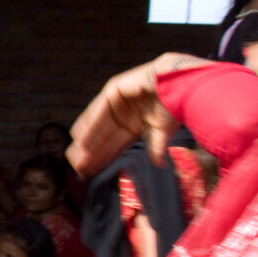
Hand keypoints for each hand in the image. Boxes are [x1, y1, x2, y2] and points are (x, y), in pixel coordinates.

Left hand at [68, 55, 196, 176]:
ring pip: (98, 125)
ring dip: (86, 141)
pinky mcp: (114, 90)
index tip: (90, 172)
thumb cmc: (176, 105)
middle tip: (78, 169)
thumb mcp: (163, 130)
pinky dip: (89, 123)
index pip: (115, 144)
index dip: (103, 158)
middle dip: (90, 153)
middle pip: (103, 137)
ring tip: (76, 157)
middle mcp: (124, 115)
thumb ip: (156, 146)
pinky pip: (98, 109)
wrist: (181, 84)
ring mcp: (118, 102)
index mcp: (134, 125)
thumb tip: (159, 164)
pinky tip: (79, 137)